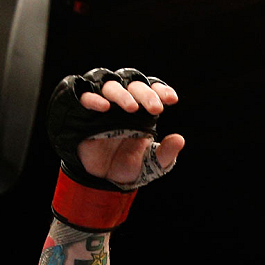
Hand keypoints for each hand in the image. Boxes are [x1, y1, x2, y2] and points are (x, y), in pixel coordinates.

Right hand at [48, 68, 184, 190]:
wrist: (103, 179)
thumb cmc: (128, 165)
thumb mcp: (152, 164)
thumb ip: (166, 154)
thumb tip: (180, 140)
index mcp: (142, 110)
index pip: (152, 90)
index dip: (161, 90)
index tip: (172, 99)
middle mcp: (123, 102)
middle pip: (134, 84)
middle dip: (146, 94)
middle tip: (155, 108)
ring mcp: (104, 105)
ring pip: (111, 85)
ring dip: (122, 94)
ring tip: (132, 108)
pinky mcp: (84, 112)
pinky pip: (85, 97)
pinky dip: (93, 99)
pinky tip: (104, 107)